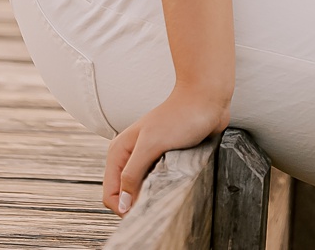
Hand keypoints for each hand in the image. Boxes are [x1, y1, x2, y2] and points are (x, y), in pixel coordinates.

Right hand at [104, 87, 231, 214]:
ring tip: (168, 193)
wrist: (204, 101)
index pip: (110, 194)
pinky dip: (163, 191)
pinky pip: (157, 185)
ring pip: (140, 192)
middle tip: (160, 205)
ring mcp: (146, 160)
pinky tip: (175, 187)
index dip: (124, 209)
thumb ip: (132, 173)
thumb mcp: (151, 145)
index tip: (145, 213)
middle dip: (137, 206)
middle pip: (124, 196)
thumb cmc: (179, 117)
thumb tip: (123, 204)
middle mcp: (129, 157)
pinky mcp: (163, 162)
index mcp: (119, 152)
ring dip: (151, 199)